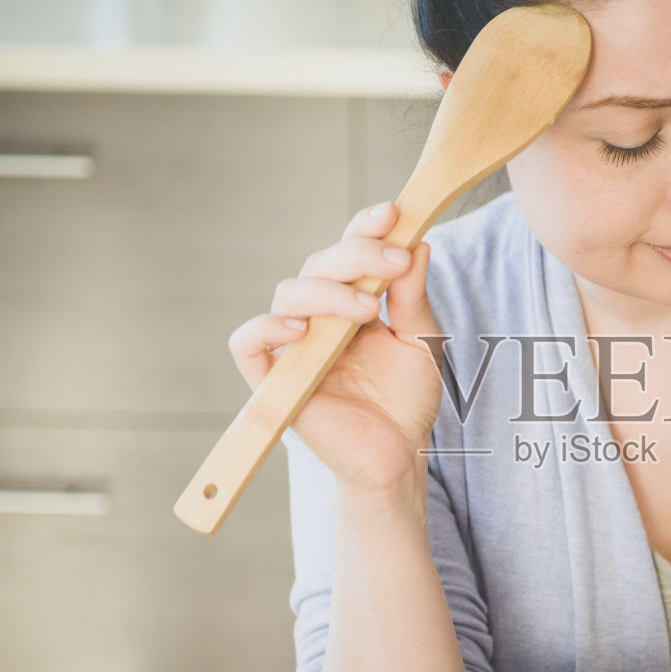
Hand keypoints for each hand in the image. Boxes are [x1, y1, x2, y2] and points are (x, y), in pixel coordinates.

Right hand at [229, 202, 444, 494]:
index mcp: (352, 300)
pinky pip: (248, 344)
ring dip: (328, 291)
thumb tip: (417, 244)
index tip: (394, 214)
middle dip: (357, 255)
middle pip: (318, 264)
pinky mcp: (275, 381)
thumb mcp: (423, 342)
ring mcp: (295, 346)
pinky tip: (302, 330)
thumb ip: (414, 297)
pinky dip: (265, 329)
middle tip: (394, 264)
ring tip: (366, 310)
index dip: (365, 228)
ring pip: (288, 294)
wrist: (399, 456)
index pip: (348, 250)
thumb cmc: (407, 400)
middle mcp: (319, 316)